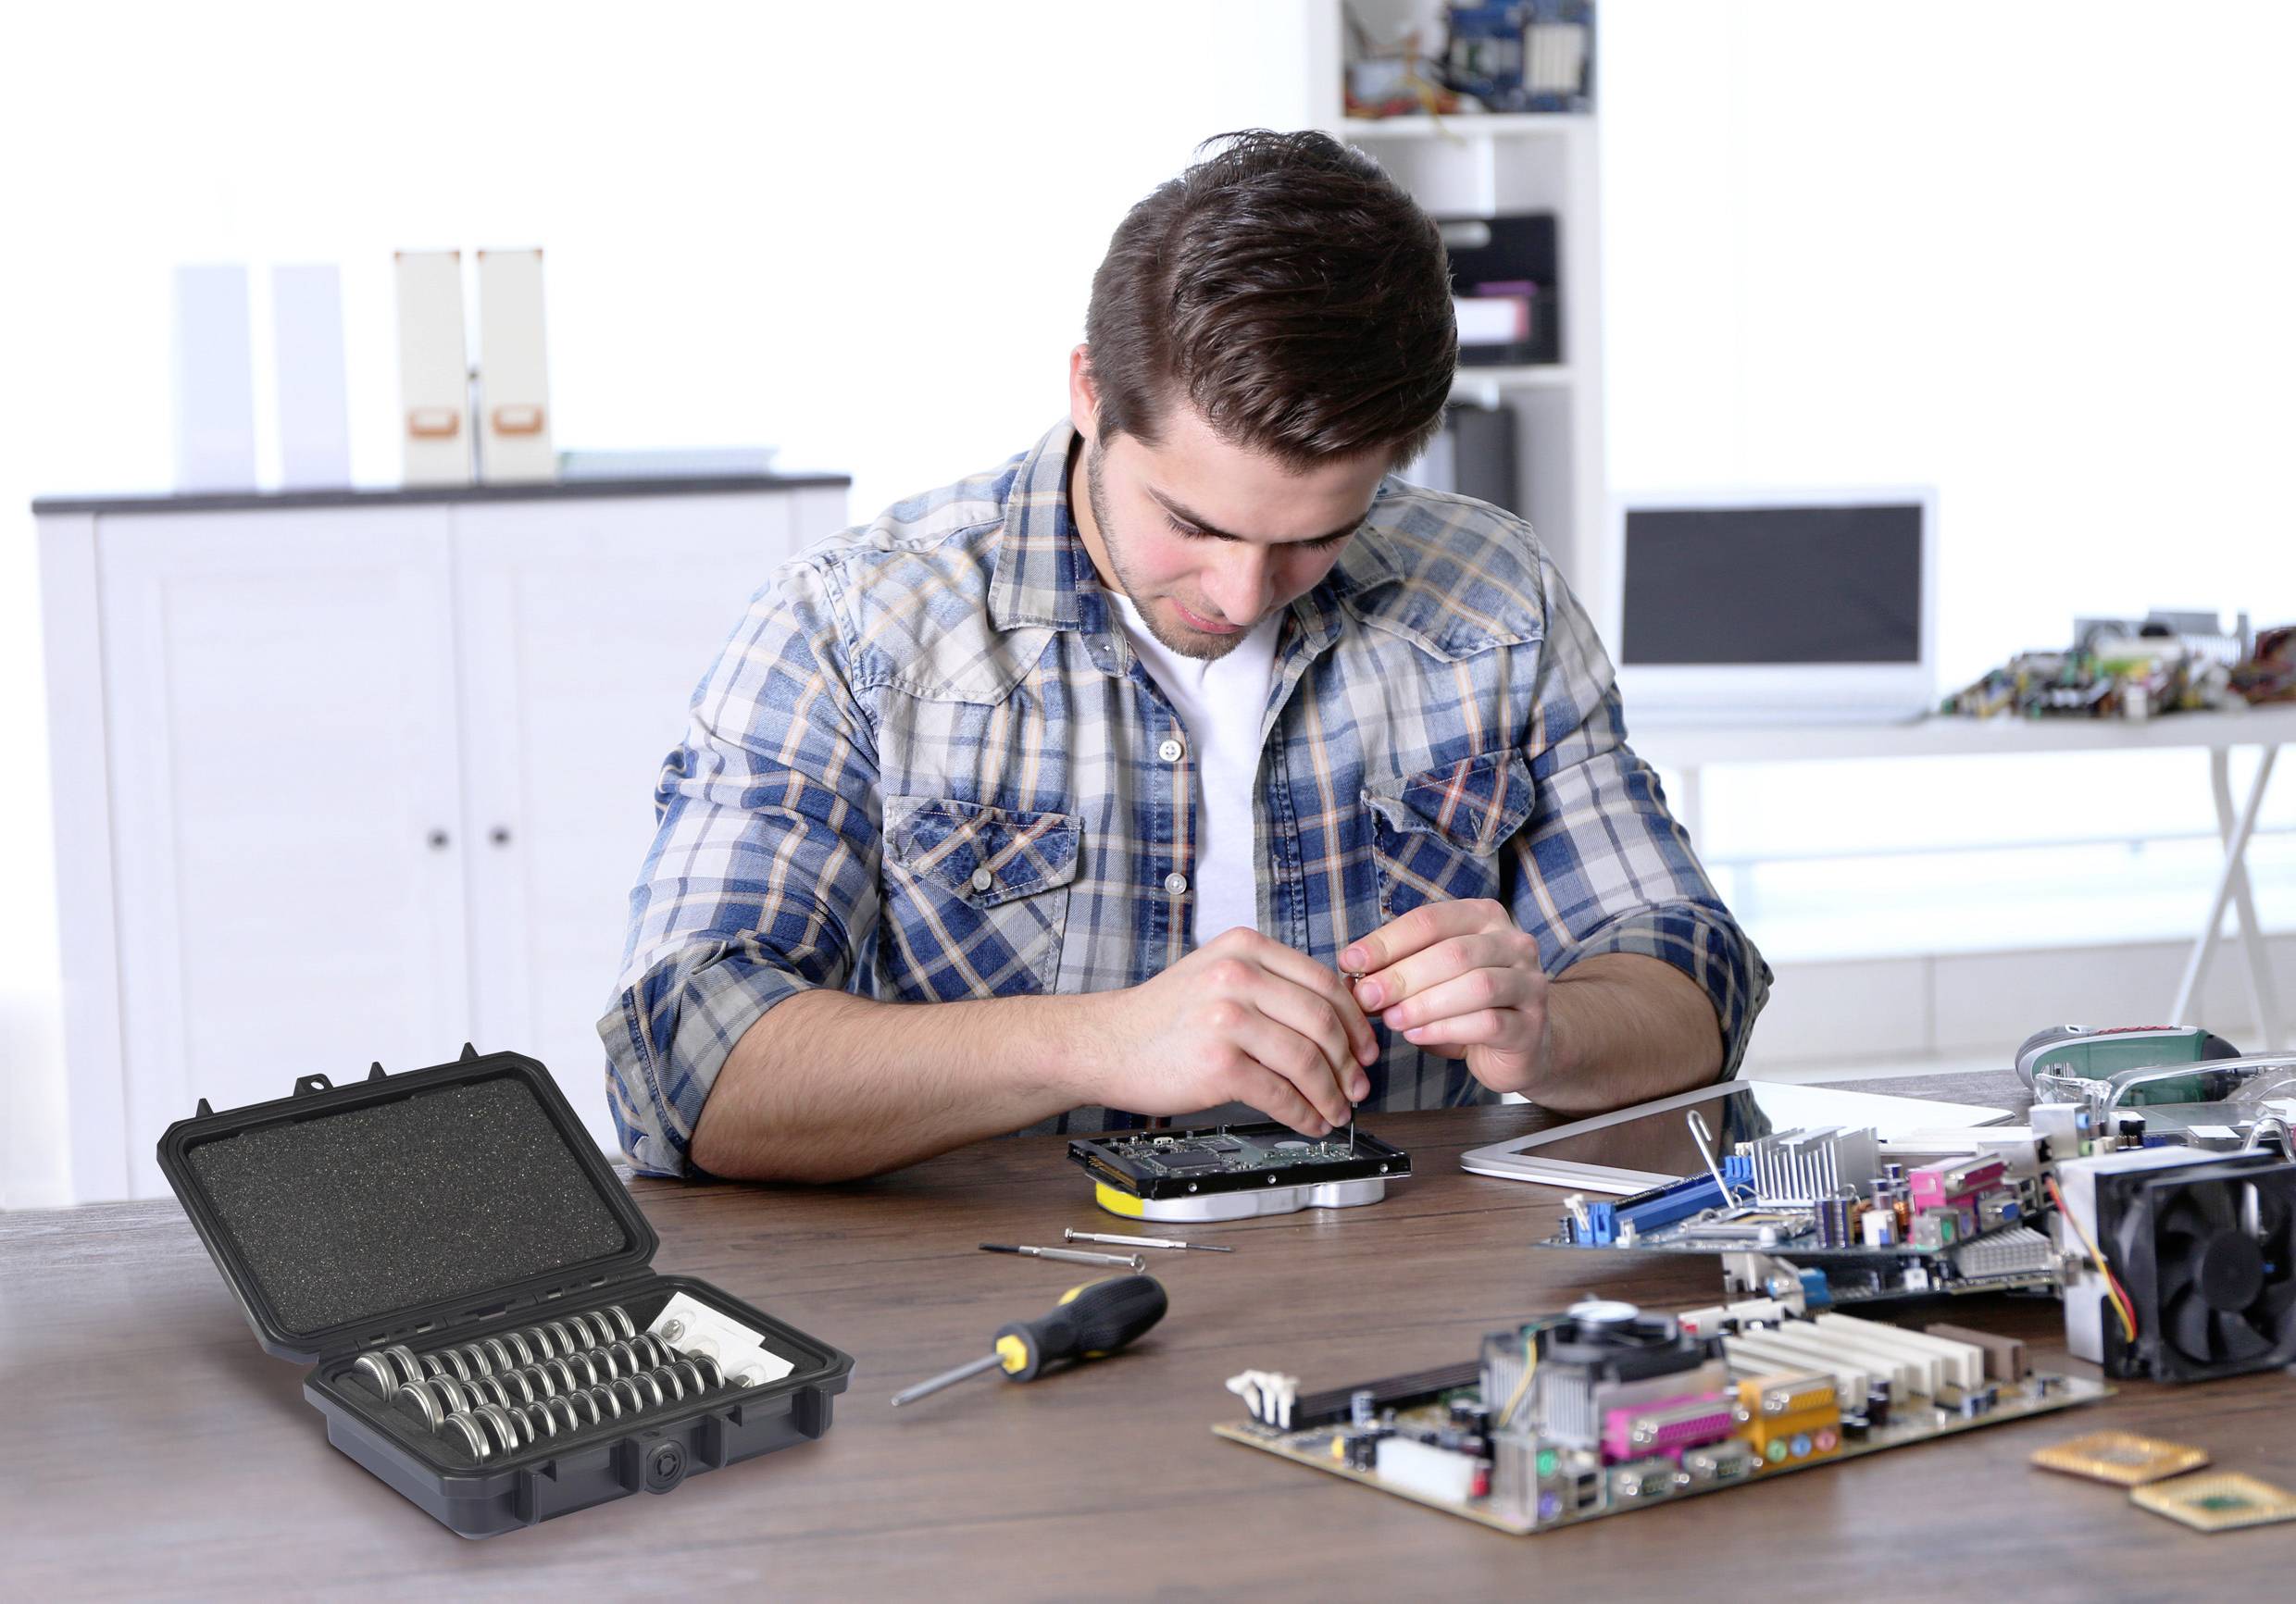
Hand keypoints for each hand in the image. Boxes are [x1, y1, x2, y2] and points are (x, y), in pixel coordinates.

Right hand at [1076, 928, 1378, 1135]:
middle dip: (1350, 1062)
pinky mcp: (1218, 1063)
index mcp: (1245, 948)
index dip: (1354, 1021)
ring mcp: (1227, 1017)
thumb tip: (1335, 1020)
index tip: (1365, 1047)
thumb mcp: (1216, 974)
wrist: (1103, 1043)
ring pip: (1308, 1060)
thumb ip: (1268, 984)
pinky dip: (1304, 1114)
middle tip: (1359, 1086)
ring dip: (1331, 1094)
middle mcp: (1238, 975)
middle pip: (1322, 1021)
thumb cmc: (1162, 1017)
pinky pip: (1281, 1094)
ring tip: (1337, 1110)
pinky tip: (1310, 1122)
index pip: (1324, 981)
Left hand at [1344, 900, 1552, 1094]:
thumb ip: (1398, 972)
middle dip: (1402, 975)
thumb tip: (1353, 978)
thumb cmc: (1467, 1005)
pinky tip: (1416, 1035)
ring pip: (1476, 986)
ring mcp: (1529, 983)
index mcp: (1483, 917)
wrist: (1522, 1045)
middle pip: (1453, 952)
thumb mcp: (1430, 979)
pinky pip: (1488, 1023)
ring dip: (1424, 1004)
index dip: (1386, 941)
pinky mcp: (1531, 1024)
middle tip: (1367, 997)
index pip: (1430, 920)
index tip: (1350, 961)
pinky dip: (1445, 1029)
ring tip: (1391, 1019)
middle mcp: (1513, 943)